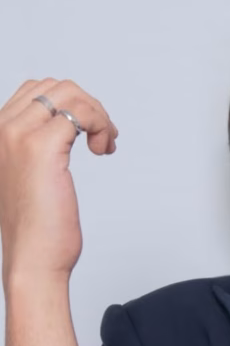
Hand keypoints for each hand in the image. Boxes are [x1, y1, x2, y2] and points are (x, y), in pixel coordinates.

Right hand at [0, 79, 117, 287]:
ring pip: (70, 94)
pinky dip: (101, 125)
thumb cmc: (36, 225)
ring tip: (104, 144)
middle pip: (55, 87)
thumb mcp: (30, 174)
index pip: (36, 91)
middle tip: (103, 138)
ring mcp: (17, 136)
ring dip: (98, 115)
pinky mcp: (41, 148)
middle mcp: (0, 130)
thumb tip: (68, 124)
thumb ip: (37, 145)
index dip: (72, 105)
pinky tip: (103, 150)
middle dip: (89, 107)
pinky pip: (81, 114)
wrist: (32, 258)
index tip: (91, 133)